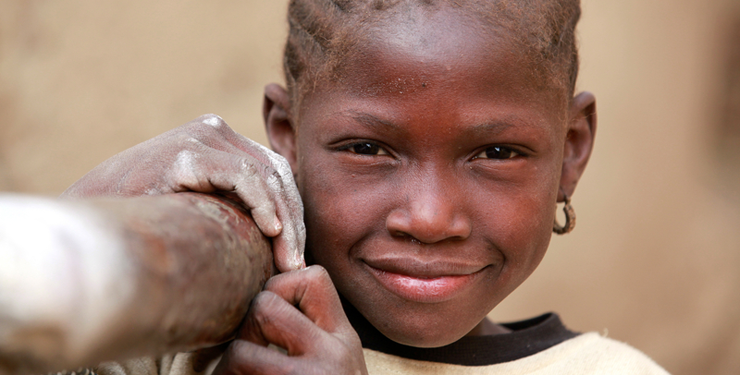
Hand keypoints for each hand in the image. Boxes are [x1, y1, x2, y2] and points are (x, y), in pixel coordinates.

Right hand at [62, 114, 304, 271]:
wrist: (91, 227)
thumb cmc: (146, 224)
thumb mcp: (201, 206)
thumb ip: (234, 203)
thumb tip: (282, 233)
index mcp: (219, 141)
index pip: (274, 172)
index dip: (292, 212)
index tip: (297, 254)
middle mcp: (213, 131)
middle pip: (276, 172)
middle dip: (293, 220)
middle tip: (298, 263)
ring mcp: (200, 137)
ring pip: (266, 175)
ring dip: (284, 221)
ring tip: (288, 260)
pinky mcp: (186, 153)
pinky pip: (242, 176)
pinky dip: (263, 203)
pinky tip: (270, 231)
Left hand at [214, 265, 367, 374]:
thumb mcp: (339, 365)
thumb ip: (312, 333)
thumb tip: (262, 299)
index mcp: (344, 337)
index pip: (311, 277)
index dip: (279, 289)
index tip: (270, 325)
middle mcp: (334, 353)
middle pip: (265, 304)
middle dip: (244, 330)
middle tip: (241, 359)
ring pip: (240, 350)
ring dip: (227, 368)